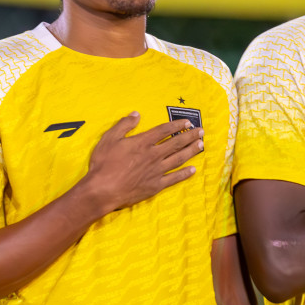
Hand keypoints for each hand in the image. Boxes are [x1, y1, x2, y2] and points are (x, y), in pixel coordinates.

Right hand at [79, 114, 202, 214]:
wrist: (103, 190)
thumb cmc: (103, 164)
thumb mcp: (108, 139)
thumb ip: (123, 125)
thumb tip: (136, 114)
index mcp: (143, 142)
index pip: (164, 130)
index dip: (177, 125)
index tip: (187, 122)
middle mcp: (154, 155)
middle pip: (176, 143)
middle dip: (190, 136)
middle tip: (201, 131)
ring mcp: (157, 171)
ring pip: (179, 158)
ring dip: (191, 151)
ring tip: (201, 145)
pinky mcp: (156, 185)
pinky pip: (174, 178)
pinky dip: (185, 174)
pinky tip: (193, 169)